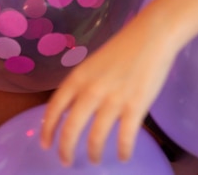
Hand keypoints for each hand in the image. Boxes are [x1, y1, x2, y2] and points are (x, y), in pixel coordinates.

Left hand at [40, 0, 197, 166]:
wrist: (151, 36)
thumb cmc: (123, 47)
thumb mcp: (94, 64)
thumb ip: (83, 85)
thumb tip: (72, 109)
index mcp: (79, 76)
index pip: (55, 107)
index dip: (48, 128)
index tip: (45, 144)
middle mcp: (92, 89)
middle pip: (71, 128)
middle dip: (65, 149)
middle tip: (66, 161)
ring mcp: (113, 99)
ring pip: (96, 137)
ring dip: (94, 153)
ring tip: (95, 160)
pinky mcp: (135, 106)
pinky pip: (125, 137)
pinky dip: (123, 151)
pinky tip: (123, 156)